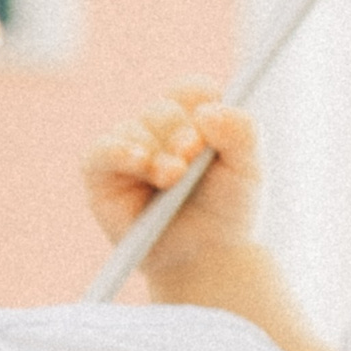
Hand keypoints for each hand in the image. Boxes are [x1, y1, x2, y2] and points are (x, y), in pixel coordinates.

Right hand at [81, 81, 262, 286]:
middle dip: (180, 134)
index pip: (193, 90)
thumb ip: (242, 133)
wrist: (203, 259)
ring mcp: (128, 146)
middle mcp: (158, 127)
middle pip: (164, 109)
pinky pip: (101, 151)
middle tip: (191, 156)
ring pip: (135, 129)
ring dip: (156, 153)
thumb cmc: (226, 211)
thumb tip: (209, 110)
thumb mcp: (248, 171)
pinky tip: (140, 161)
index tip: (212, 125)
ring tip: (172, 178)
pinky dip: (119, 152)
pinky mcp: (101, 172)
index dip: (202, 104)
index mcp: (195, 117)